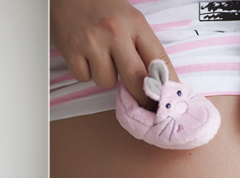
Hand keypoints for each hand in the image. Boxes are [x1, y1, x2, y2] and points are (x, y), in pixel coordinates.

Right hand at [50, 0, 177, 108]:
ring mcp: (92, 42)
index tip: (168, 99)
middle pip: (136, 78)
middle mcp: (115, 32)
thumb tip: (155, 79)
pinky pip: (84, 78)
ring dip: (105, 76)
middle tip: (143, 105)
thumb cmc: (100, 6)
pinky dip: (84, 72)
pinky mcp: (71, 50)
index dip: (166, 83)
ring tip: (99, 58)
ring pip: (107, 82)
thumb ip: (141, 45)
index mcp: (135, 22)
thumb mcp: (128, 17)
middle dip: (142, 97)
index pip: (158, 59)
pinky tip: (83, 56)